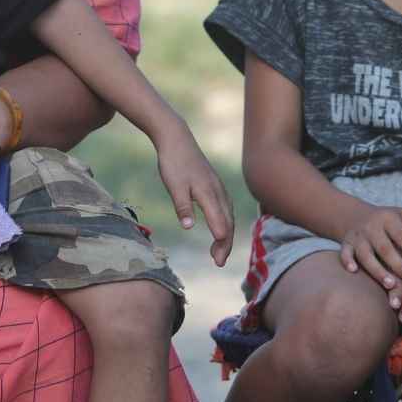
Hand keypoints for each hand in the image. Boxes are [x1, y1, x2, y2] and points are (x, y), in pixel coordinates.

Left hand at [153, 126, 234, 266]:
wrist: (177, 139)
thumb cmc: (173, 162)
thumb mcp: (174, 185)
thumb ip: (182, 206)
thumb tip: (187, 227)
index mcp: (208, 193)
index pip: (220, 223)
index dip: (221, 242)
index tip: (217, 260)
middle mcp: (218, 192)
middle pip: (227, 222)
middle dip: (225, 244)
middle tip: (218, 263)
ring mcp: (218, 188)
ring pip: (228, 216)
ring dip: (226, 236)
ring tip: (217, 253)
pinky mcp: (215, 185)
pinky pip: (225, 209)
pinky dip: (225, 223)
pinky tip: (220, 230)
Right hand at [338, 206, 401, 301]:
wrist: (359, 215)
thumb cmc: (392, 222)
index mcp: (388, 218)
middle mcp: (371, 226)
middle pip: (384, 248)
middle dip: (399, 265)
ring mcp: (357, 236)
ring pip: (365, 255)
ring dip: (377, 270)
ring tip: (391, 285)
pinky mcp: (346, 244)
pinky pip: (344, 253)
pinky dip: (347, 261)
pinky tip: (354, 271)